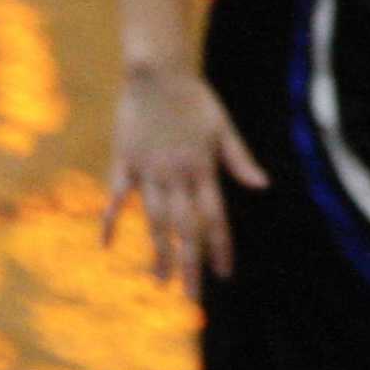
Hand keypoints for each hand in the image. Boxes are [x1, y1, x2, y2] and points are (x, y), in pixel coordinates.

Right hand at [105, 64, 267, 297]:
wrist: (155, 72)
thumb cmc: (194, 98)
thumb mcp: (223, 127)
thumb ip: (240, 160)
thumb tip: (263, 186)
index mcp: (202, 170)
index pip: (215, 219)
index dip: (220, 248)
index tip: (225, 275)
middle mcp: (176, 176)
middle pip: (185, 229)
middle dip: (191, 265)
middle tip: (193, 298)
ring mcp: (147, 171)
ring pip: (154, 221)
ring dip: (159, 253)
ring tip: (161, 282)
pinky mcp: (124, 162)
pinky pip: (117, 197)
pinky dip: (110, 221)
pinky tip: (106, 245)